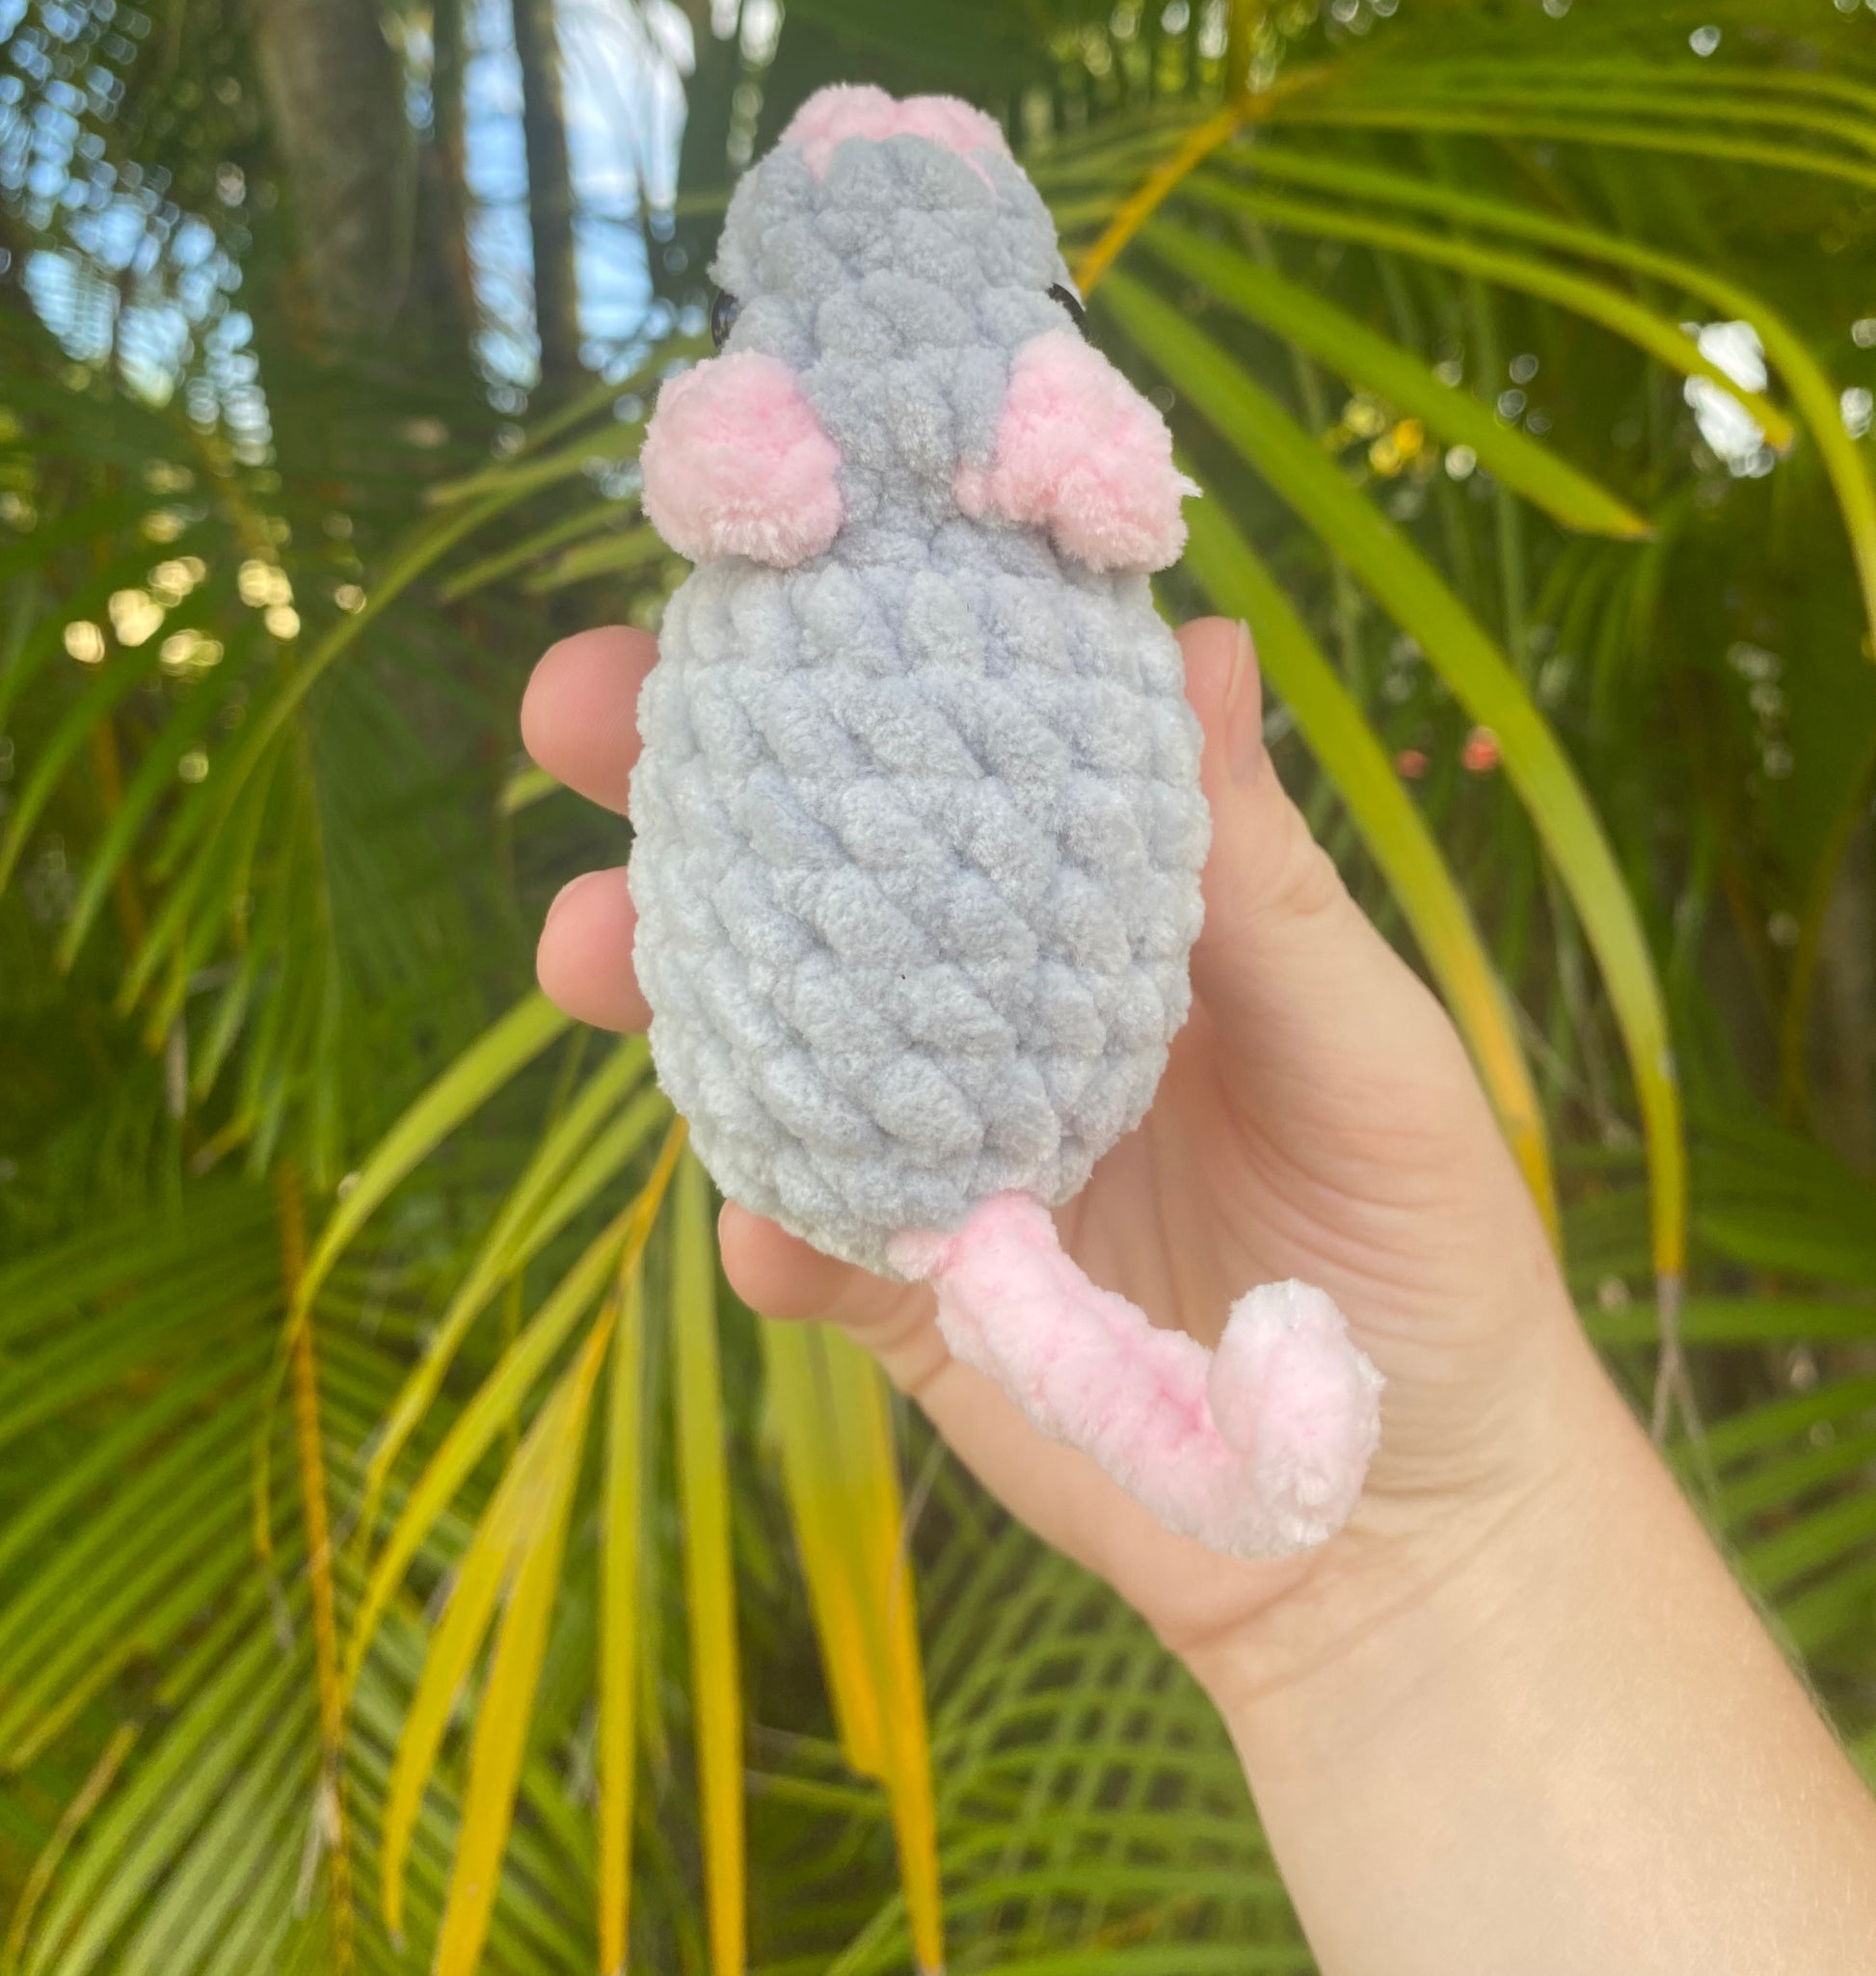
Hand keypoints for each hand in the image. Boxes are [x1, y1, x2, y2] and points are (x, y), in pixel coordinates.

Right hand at [522, 616, 1584, 1683]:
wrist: (1410, 1523)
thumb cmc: (1421, 1246)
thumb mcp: (1362, 1043)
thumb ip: (1257, 873)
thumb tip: (1197, 639)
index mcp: (1106, 915)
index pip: (957, 756)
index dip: (850, 658)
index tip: (750, 565)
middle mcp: (999, 1008)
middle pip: (814, 876)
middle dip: (678, 789)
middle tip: (573, 713)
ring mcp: (940, 1148)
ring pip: (768, 1040)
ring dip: (665, 988)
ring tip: (586, 951)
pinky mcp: (910, 1297)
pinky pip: (804, 1244)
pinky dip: (772, 1228)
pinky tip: (764, 1227)